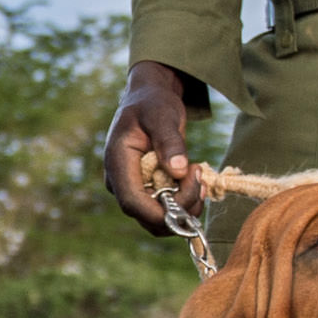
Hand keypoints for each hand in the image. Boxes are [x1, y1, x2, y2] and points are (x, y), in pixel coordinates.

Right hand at [103, 61, 199, 233]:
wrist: (149, 100)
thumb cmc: (153, 103)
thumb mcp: (162, 115)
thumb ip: (169, 141)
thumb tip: (178, 171)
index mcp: (117, 162)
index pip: (132, 202)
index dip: (159, 212)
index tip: (189, 198)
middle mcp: (121, 182)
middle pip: (147, 215)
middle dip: (179, 207)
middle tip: (200, 176)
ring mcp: (133, 188)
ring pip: (158, 218)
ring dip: (186, 206)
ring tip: (200, 175)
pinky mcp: (147, 190)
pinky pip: (165, 209)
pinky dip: (185, 202)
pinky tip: (196, 180)